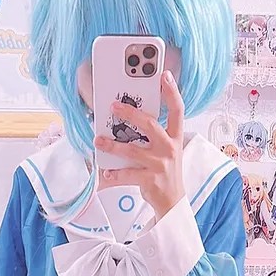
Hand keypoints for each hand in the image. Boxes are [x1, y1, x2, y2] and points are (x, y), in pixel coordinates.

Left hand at [94, 69, 184, 217]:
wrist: (172, 201)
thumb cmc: (165, 171)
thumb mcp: (167, 149)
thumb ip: (155, 134)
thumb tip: (131, 116)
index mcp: (175, 137)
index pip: (177, 110)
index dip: (172, 92)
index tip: (164, 75)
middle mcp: (169, 148)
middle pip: (151, 125)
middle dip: (132, 114)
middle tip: (114, 106)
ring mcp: (160, 164)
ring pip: (133, 150)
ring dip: (113, 145)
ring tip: (98, 140)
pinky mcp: (150, 179)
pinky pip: (127, 174)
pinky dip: (114, 173)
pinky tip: (104, 171)